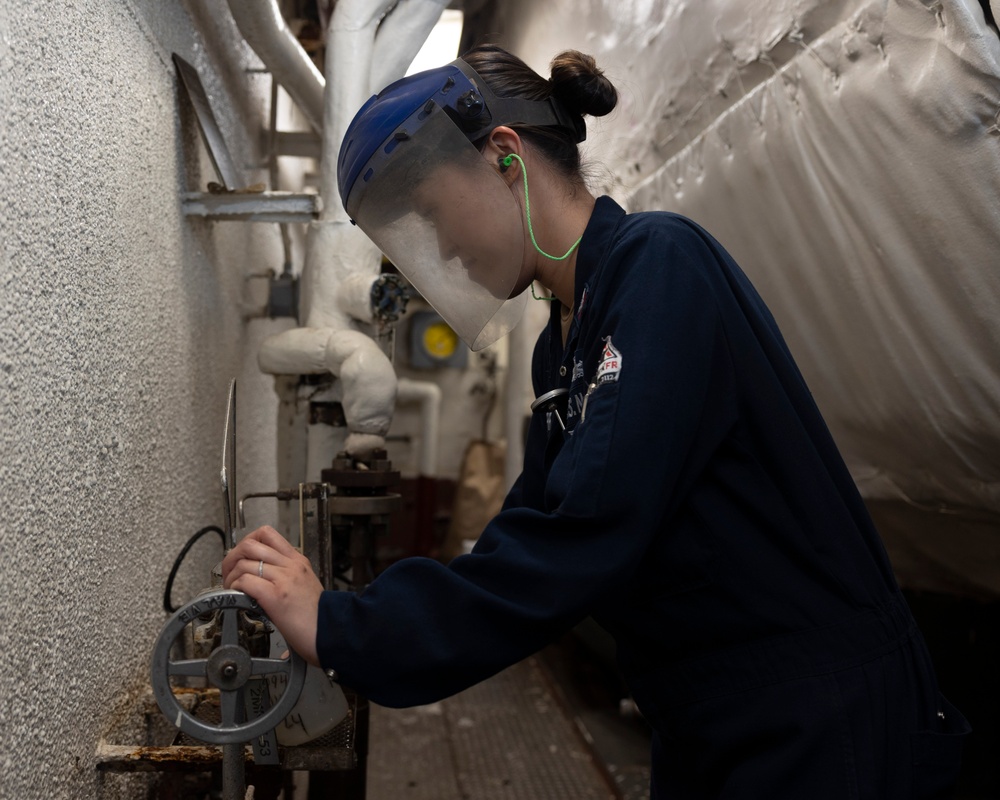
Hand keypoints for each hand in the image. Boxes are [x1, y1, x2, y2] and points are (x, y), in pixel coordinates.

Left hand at [221, 526, 322, 666]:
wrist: (332, 633)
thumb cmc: (318, 616)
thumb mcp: (306, 585)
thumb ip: (287, 576)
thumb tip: (263, 578)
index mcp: (297, 560)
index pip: (266, 534)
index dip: (246, 542)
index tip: (241, 558)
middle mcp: (290, 565)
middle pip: (250, 545)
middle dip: (232, 558)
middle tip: (229, 574)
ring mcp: (284, 579)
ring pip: (244, 563)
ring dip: (230, 576)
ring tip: (232, 589)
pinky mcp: (275, 596)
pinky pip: (245, 581)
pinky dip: (235, 588)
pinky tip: (238, 597)